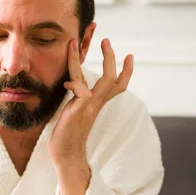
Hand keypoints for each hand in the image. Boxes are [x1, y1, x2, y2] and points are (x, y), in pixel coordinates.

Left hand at [50, 38, 133, 171]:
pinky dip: (75, 82)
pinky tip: (66, 83)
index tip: (129, 56)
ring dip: (93, 62)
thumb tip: (74, 84)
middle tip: (106, 41)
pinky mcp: (80, 110)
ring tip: (78, 44)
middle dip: (110, 58)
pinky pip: (81, 90)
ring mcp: (89, 106)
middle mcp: (96, 103)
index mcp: (95, 103)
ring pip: (103, 80)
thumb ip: (77, 98)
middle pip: (112, 78)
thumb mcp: (74, 111)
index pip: (116, 85)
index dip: (125, 71)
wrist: (65, 154)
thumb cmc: (67, 134)